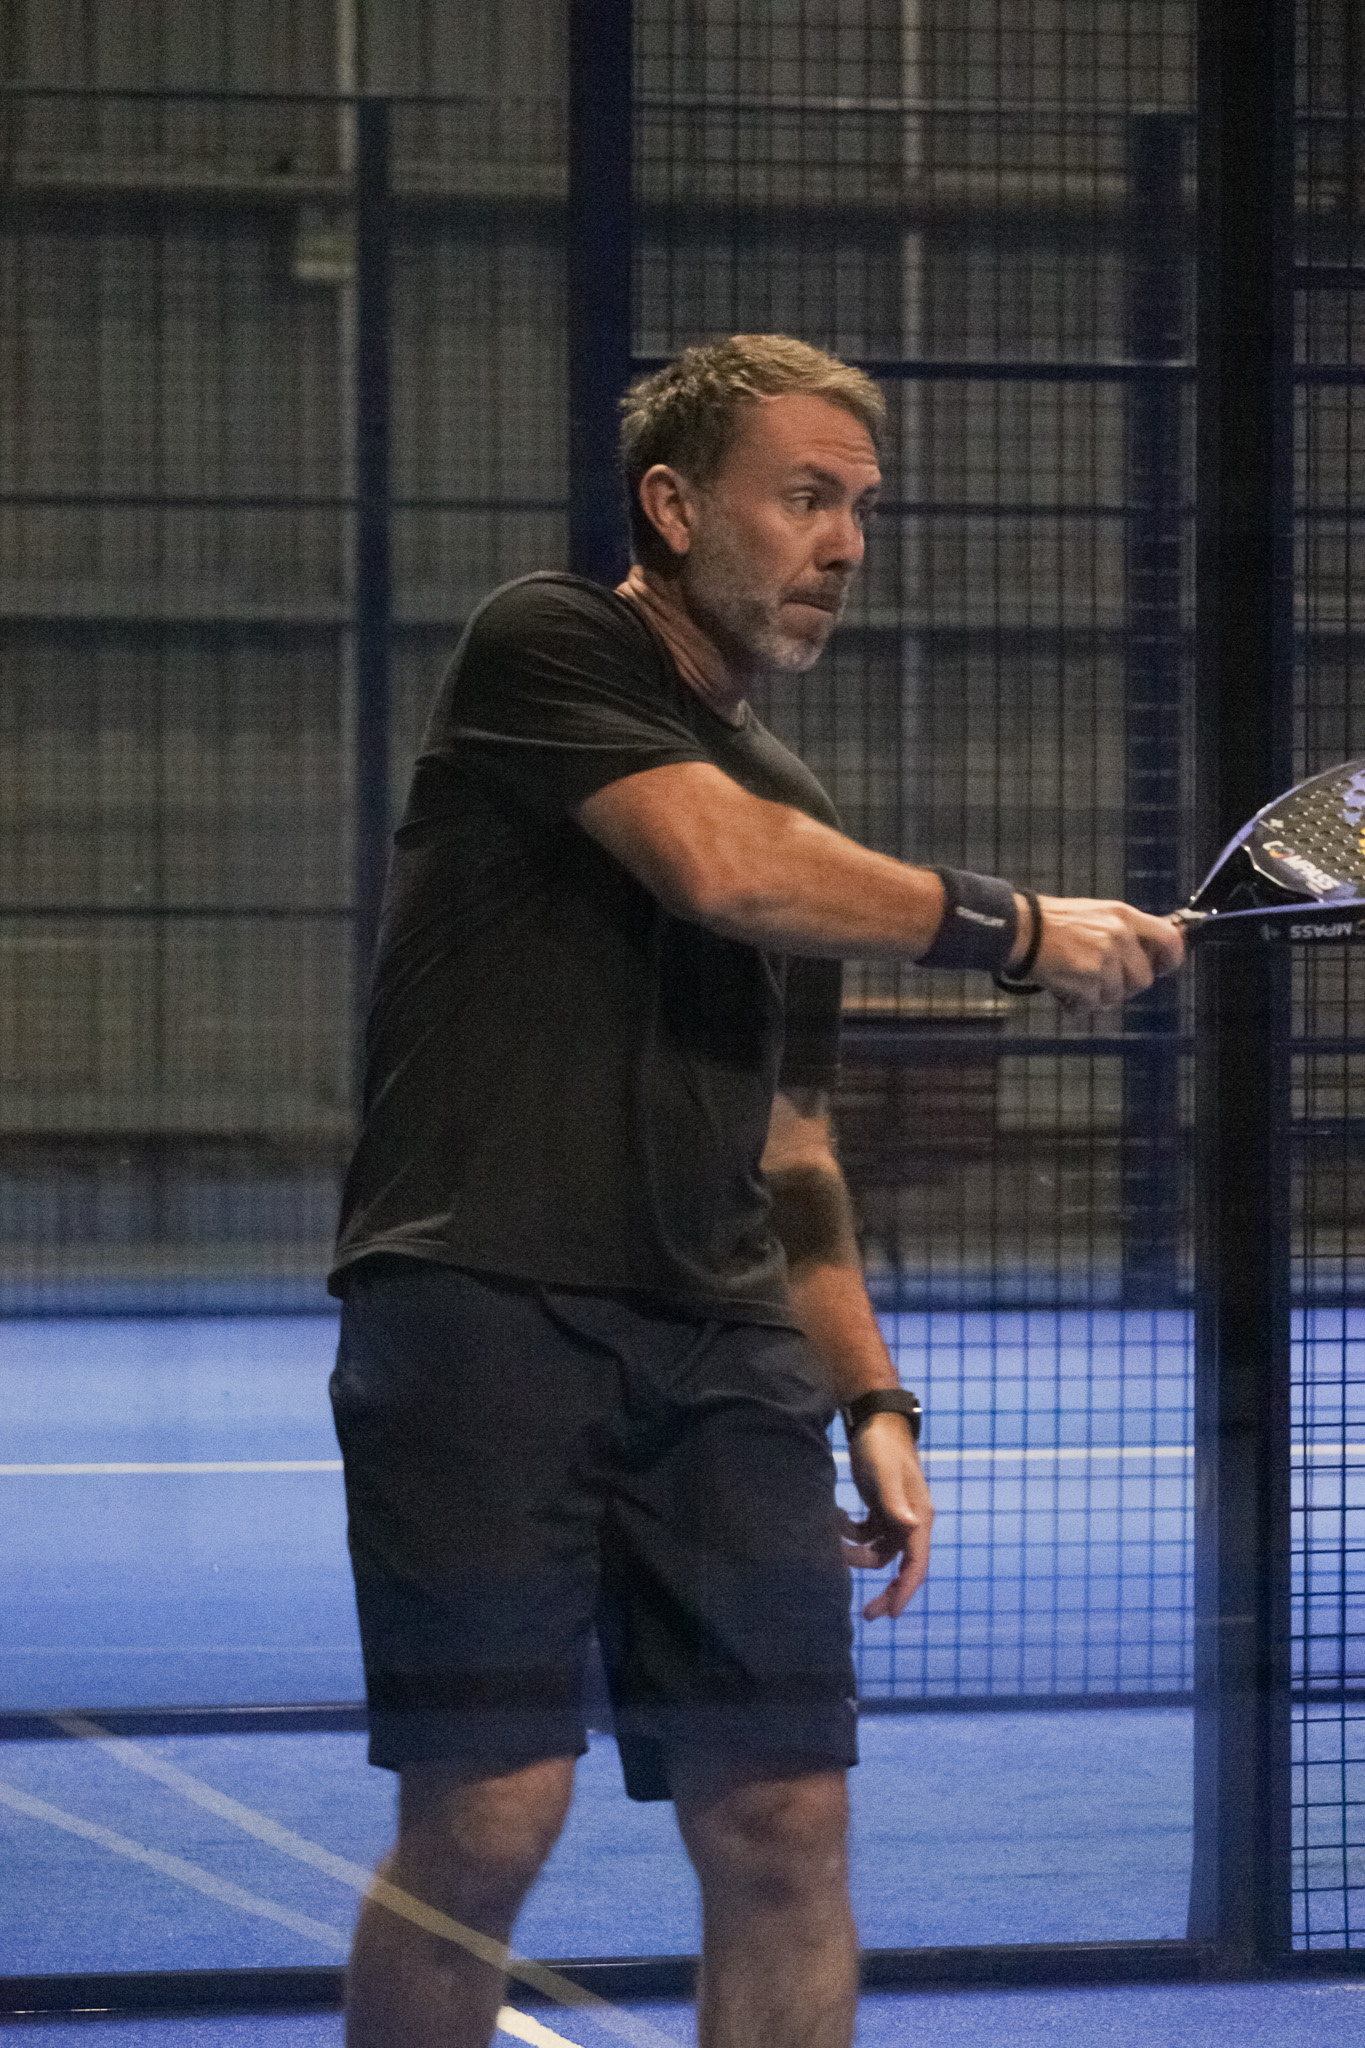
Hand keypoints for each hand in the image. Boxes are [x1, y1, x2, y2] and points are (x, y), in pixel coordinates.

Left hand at [840, 1411, 933, 1619]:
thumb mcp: (884, 1474)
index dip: (905, 1591)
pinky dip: (851, 1534)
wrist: (876, 1420)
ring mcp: (897, 1516)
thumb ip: (895, 1502)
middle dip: (887, 1591)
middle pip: (902, 1568)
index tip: (891, 1614)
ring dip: (855, 1553)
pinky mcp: (882, 1509)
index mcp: (918, 1518)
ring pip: (879, 1552)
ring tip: (830, 1539)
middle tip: (867, 1614)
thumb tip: (910, 1529)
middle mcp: (912, 1522)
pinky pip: (868, 1535)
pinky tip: (834, 1517)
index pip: (916, 1565)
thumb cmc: (881, 1446)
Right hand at [1027, 896, 1185, 1012]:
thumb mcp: (1097, 913)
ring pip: (1117, 995)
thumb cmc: (1054, 922)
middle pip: (1143, 979)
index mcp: (1124, 917)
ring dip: (1098, 996)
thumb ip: (1124, 931)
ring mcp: (1104, 959)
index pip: (1169, 939)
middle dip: (1125, 986)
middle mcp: (1119, 937)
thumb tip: (1148, 952)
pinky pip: (1094, 1003)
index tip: (1164, 968)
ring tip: (1077, 982)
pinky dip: (1080, 1002)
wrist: (1022, 930)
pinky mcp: (1088, 980)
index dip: (1172, 959)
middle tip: (1103, 982)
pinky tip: (1066, 989)